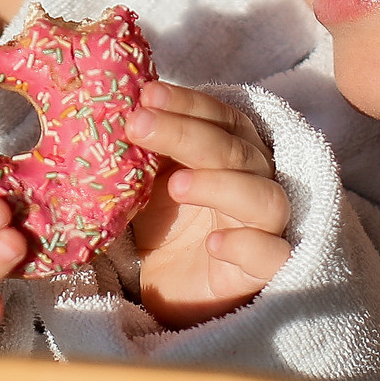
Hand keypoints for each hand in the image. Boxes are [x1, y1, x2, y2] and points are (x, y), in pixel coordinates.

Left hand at [126, 82, 290, 328]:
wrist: (171, 286)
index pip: (221, 117)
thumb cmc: (166, 221)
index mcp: (232, 150)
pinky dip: (247, 244)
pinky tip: (214, 243)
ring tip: (175, 185)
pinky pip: (273, 254)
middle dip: (186, 134)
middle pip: (236, 150)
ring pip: (264, 198)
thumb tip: (106, 108)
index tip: (146, 95)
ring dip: (220, 185)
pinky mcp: (263, 269)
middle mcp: (255, 181)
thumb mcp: (147, 180)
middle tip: (137, 125)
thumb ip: (142, 149)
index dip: (187, 103)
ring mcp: (264, 226)